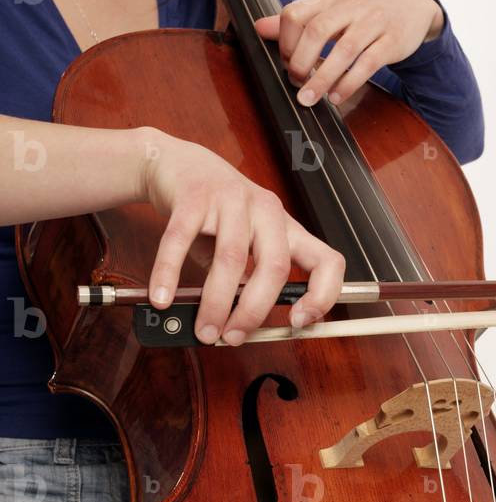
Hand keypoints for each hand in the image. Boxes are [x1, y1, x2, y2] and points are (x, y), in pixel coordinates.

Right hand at [140, 130, 345, 344]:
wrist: (179, 164)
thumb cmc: (215, 213)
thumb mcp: (244, 244)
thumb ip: (246, 281)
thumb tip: (237, 327)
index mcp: (286, 228)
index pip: (327, 261)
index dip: (322, 295)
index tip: (301, 322)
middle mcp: (266, 211)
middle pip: (275, 267)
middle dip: (254, 312)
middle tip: (233, 336)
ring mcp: (232, 199)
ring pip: (231, 259)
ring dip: (216, 303)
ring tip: (204, 329)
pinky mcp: (194, 196)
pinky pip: (180, 240)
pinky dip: (170, 274)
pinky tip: (163, 297)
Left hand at [255, 0, 443, 108]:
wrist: (409, 4)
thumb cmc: (361, 11)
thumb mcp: (329, 9)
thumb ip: (296, 20)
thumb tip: (258, 27)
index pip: (295, 15)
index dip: (285, 42)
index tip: (285, 62)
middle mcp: (350, 6)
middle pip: (317, 32)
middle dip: (301, 62)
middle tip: (296, 83)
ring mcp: (373, 23)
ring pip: (344, 50)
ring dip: (323, 79)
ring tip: (309, 99)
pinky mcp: (391, 42)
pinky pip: (368, 64)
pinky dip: (349, 83)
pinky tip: (337, 97)